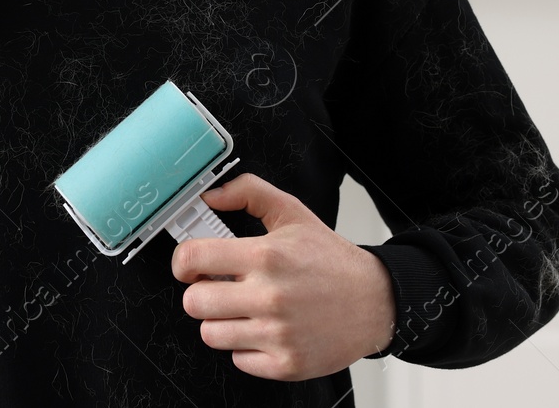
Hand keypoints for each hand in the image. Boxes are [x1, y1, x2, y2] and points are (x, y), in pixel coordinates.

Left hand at [171, 172, 396, 380]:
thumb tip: (210, 195)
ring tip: (244, 309)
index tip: (188, 266)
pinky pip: (238, 359)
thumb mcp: (291, 212)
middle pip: (193, 303)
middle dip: (200, 293)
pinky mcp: (286, 364)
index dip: (182, 262)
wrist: (375, 301)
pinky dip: (246, 347)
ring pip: (210, 334)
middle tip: (218, 288)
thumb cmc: (331, 259)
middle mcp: (269, 296)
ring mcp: (277, 334)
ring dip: (221, 321)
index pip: (192, 259)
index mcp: (266, 256)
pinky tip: (264, 329)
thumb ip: (248, 193)